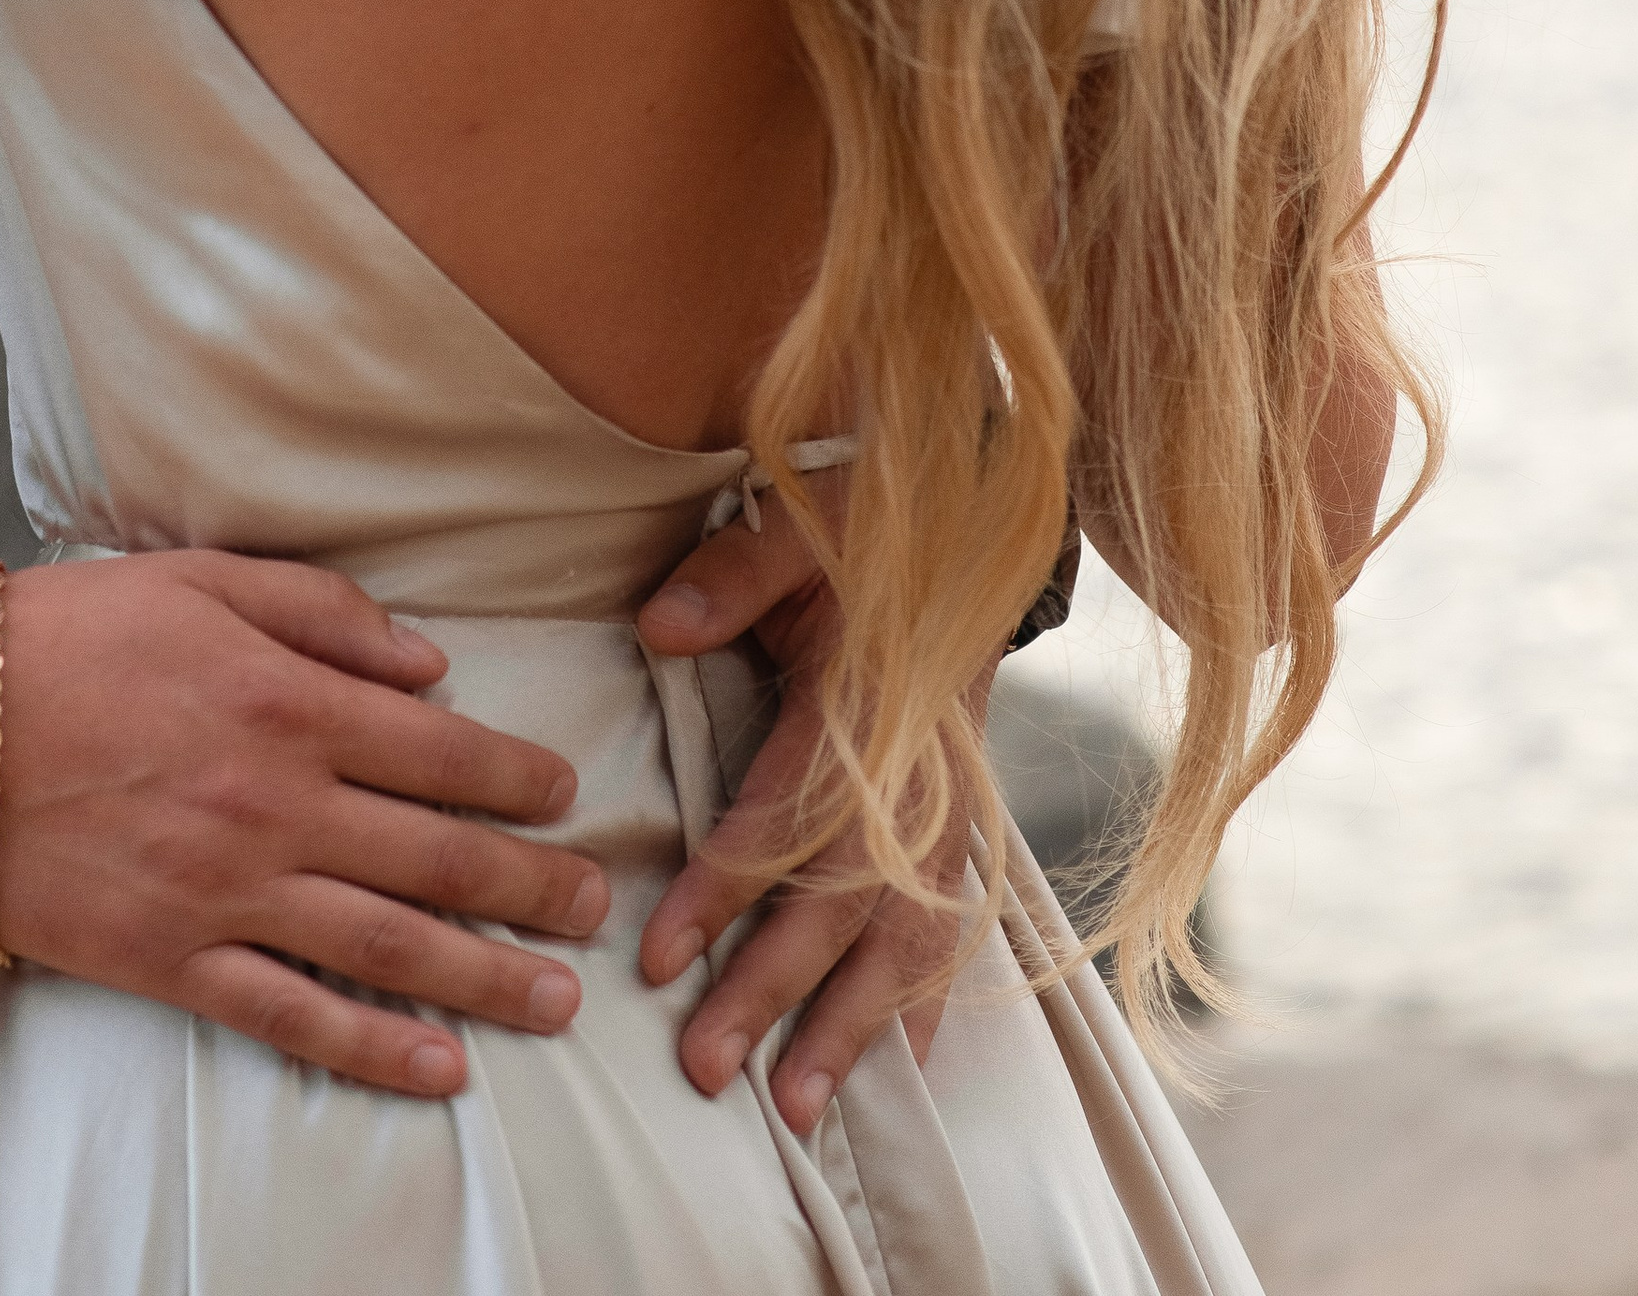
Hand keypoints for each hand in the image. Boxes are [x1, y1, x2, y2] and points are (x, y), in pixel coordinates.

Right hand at [0, 550, 608, 1098]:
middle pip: (436, 857)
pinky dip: (371, 1046)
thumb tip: (428, 664)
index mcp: (288, 700)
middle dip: (531, 886)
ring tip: (556, 1001)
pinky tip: (438, 1067)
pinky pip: (288, 1013)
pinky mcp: (170, 958)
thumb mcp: (203, 578)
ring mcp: (225, 890)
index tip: (566, 795)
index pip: (439, 748)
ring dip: (485, 976)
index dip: (515, 777)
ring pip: (387, 946)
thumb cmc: (65, 633)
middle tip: (596, 911)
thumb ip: (323, 612)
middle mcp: (275, 801)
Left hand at [638, 511, 977, 1132]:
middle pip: (845, 904)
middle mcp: (915, 777)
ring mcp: (949, 816)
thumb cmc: (865, 542)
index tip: (661, 956)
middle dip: (775, 993)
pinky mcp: (962, 839)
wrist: (977, 548)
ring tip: (795, 1113)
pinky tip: (897, 1079)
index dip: (725, 889)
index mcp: (867, 701)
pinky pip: (953, 940)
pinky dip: (928, 1014)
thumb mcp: (796, 526)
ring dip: (853, 1030)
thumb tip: (660, 623)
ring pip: (907, 941)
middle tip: (705, 1067)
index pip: (788, 816)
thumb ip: (731, 572)